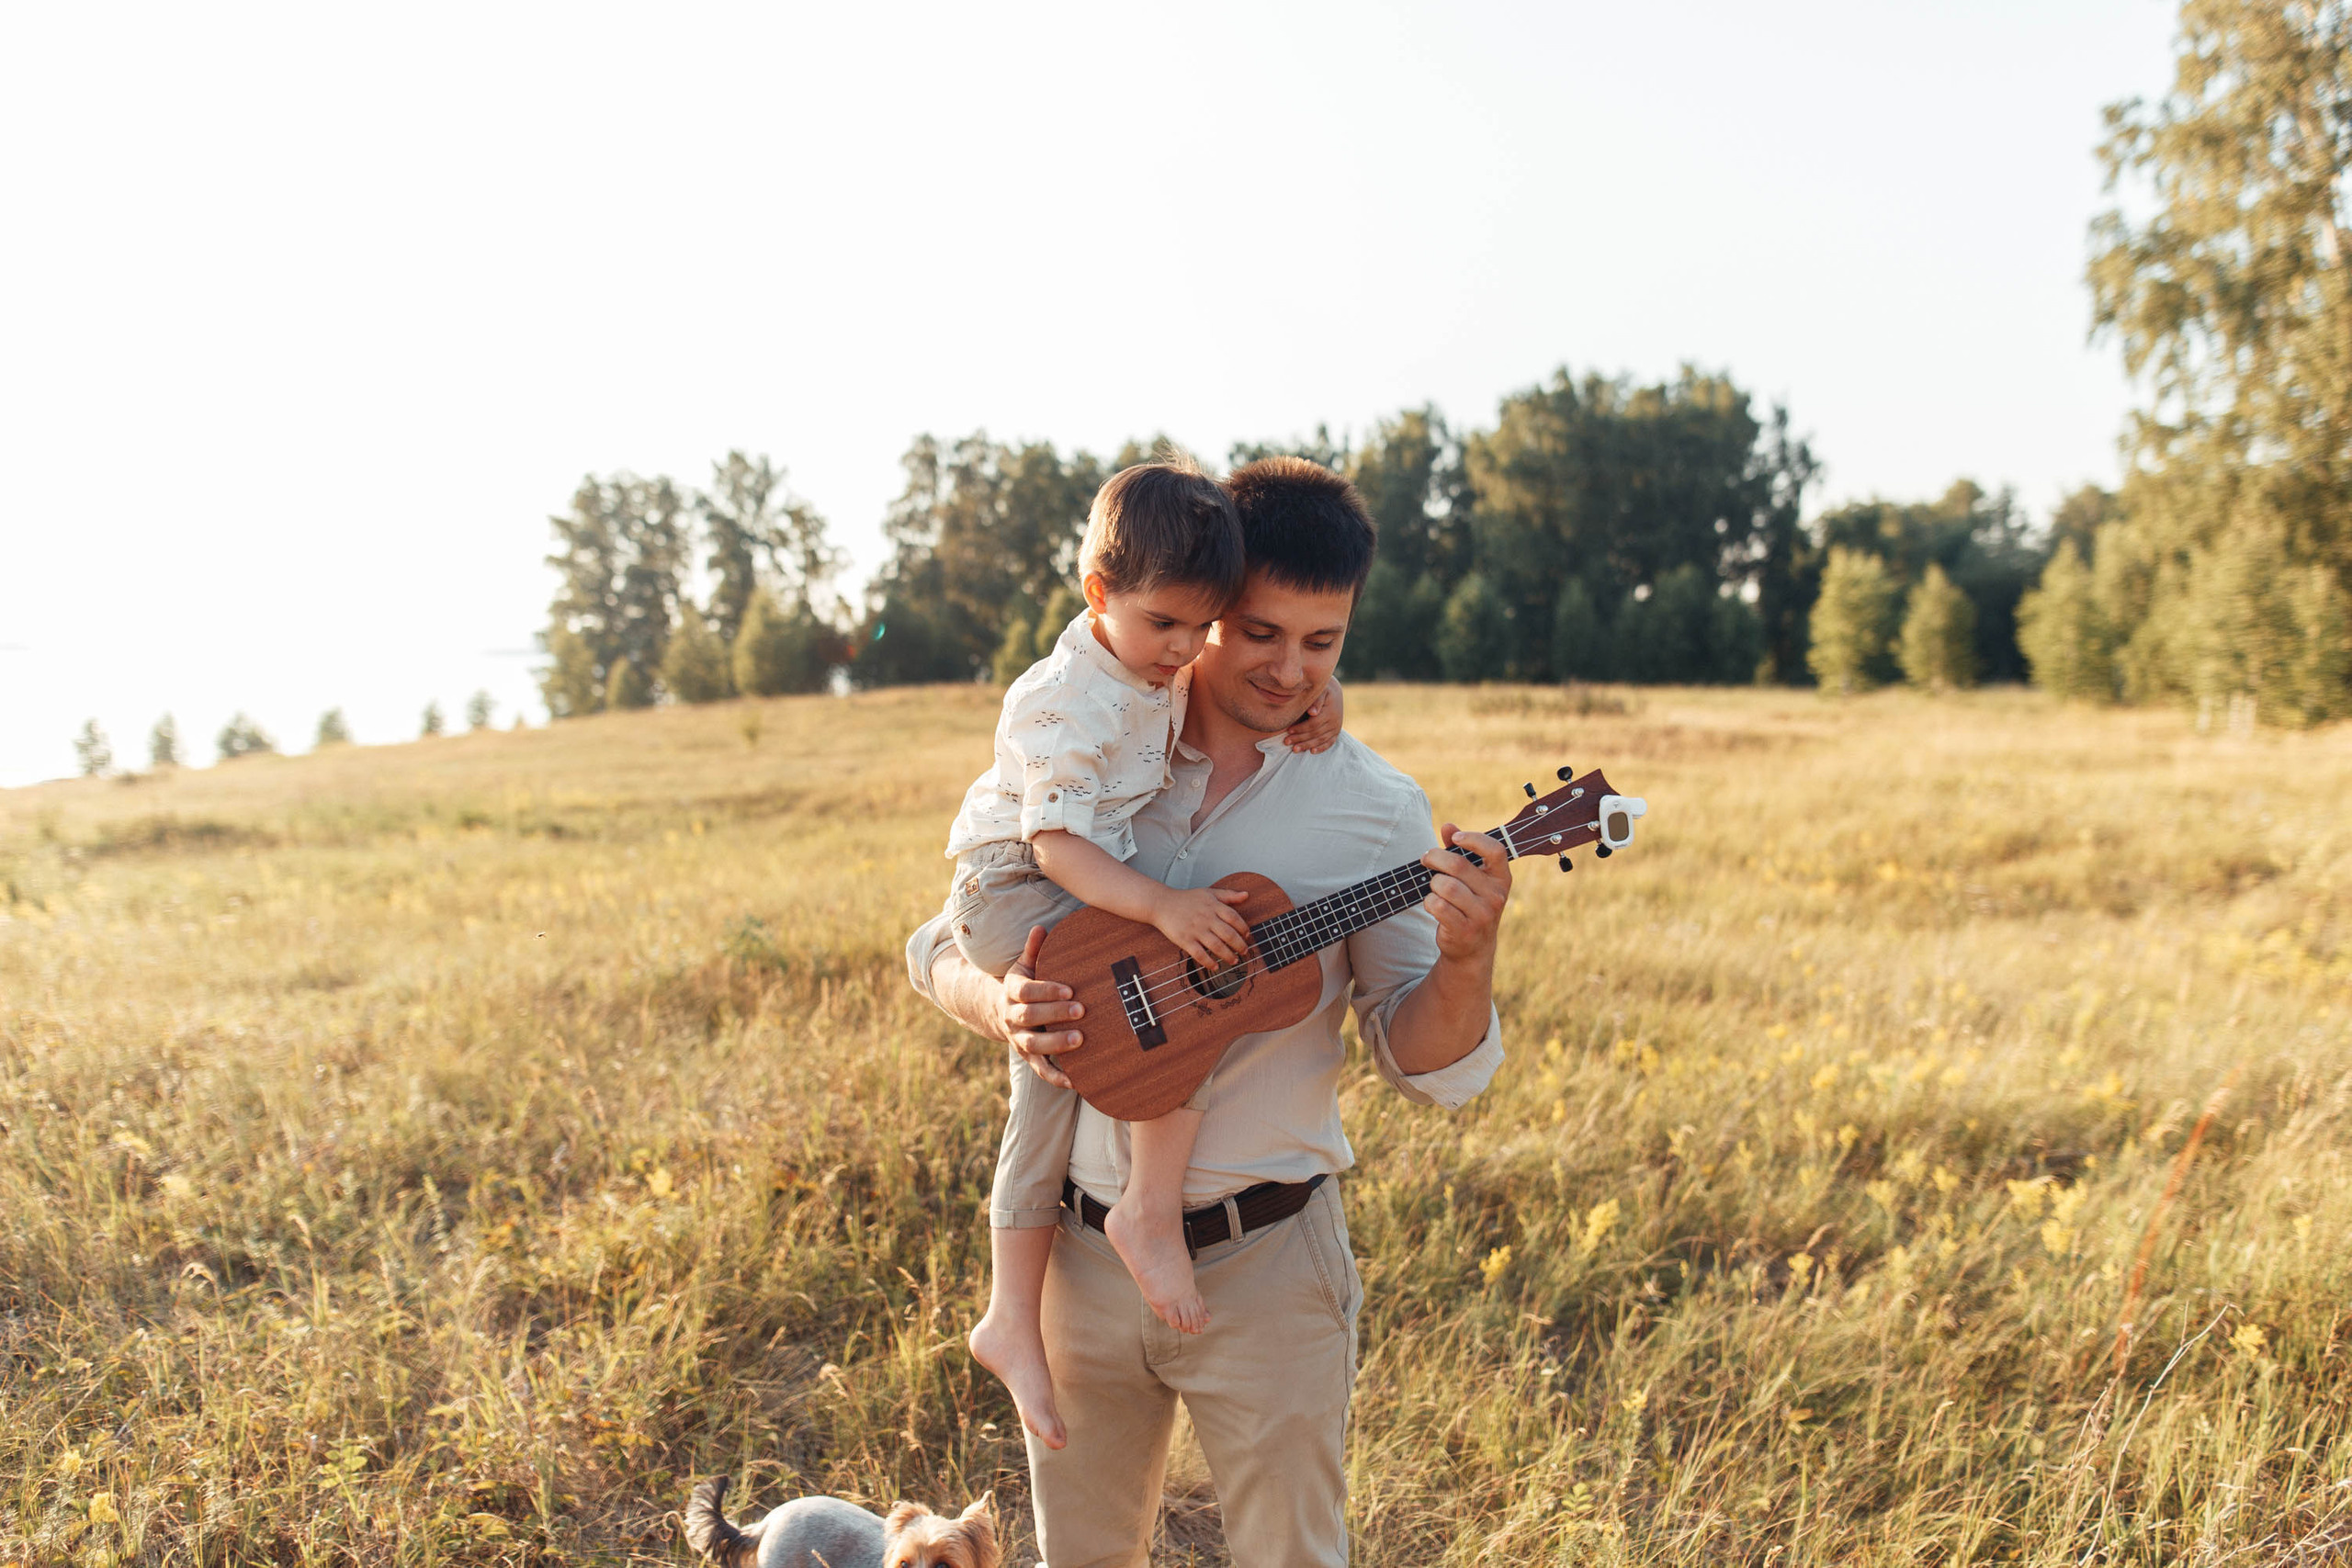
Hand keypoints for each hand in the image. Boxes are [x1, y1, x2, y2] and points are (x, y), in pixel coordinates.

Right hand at [1001, 926, 1085, 1088]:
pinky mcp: (1028, 1056)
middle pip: (1030, 1016)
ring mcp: (1019, 1038)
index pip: (1026, 991)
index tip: (1070, 990)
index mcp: (1012, 991)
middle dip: (1055, 1014)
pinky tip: (1075, 1081)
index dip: (1047, 991)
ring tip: (1079, 1040)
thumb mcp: (1022, 966)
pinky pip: (1040, 1069)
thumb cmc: (1022, 985)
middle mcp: (1012, 1016)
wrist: (998, 1012)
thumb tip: (1039, 929)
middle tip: (1081, 1011)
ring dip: (1055, 1044)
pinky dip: (1056, 1077)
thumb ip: (1033, 950)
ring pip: (1033, 1044)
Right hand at [1152, 885, 1252, 968]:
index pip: (1234, 918)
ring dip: (1228, 956)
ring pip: (1217, 946)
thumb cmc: (1186, 899)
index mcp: (1213, 906)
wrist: (1162, 904)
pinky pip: (1200, 954)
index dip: (1243, 928)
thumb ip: (1228, 895)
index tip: (1247, 936)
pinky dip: (1209, 962)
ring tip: (1234, 960)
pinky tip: (1215, 967)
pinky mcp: (1185, 940)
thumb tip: (1246, 895)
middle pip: (1228, 934)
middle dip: (1240, 945)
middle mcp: (1206, 918)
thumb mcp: (1209, 893)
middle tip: (1245, 952)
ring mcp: (1195, 930)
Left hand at [1283, 678, 1342, 752]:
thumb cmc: (1322, 690)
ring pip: (1321, 740)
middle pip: (1316, 733)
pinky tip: (1311, 751)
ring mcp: (1336, 728)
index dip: (1301, 728)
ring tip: (1294, 749)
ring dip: (1307, 745)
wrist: (1334, 692)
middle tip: (1286, 742)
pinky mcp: (1336, 732)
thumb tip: (1312, 712)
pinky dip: (1321, 748)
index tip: (1288, 730)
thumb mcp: (1320, 691)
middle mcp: (1335, 721)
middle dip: (1300, 738)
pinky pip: (1330, 742)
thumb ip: (1316, 700)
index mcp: (1330, 712)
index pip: (1314, 724)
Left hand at [1421, 825, 1510, 965]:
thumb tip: (1448, 826)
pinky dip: (1429, 902)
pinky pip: (1438, 906)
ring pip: (1445, 886)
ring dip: (1432, 884)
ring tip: (1434, 888)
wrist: (1472, 947)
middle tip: (1426, 859)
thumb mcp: (1470, 878)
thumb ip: (1460, 850)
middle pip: (1458, 865)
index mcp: (1502, 878)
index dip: (1474, 839)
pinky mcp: (1465, 930)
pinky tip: (1433, 904)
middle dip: (1435, 858)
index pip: (1495, 850)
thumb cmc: (1468, 903)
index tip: (1455, 838)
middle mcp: (1496, 895)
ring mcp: (1483, 915)